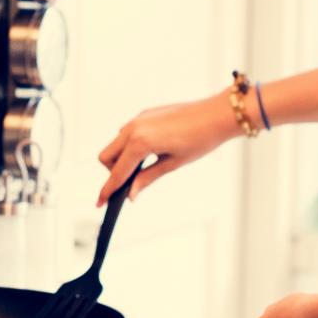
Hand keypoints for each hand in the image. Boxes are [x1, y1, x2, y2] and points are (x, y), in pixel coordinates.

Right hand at [96, 90, 238, 205]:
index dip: (108, 190)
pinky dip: (130, 146)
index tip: (100, 203)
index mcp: (140, 143)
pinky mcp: (145, 114)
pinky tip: (151, 151)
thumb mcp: (172, 164)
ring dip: (121, 158)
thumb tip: (131, 194)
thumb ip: (147, 178)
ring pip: (115, 143)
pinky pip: (127, 132)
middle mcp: (134, 128)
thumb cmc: (200, 140)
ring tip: (144, 167)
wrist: (217, 114)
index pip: (117, 172)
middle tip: (131, 182)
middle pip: (106, 156)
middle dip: (112, 172)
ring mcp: (138, 119)